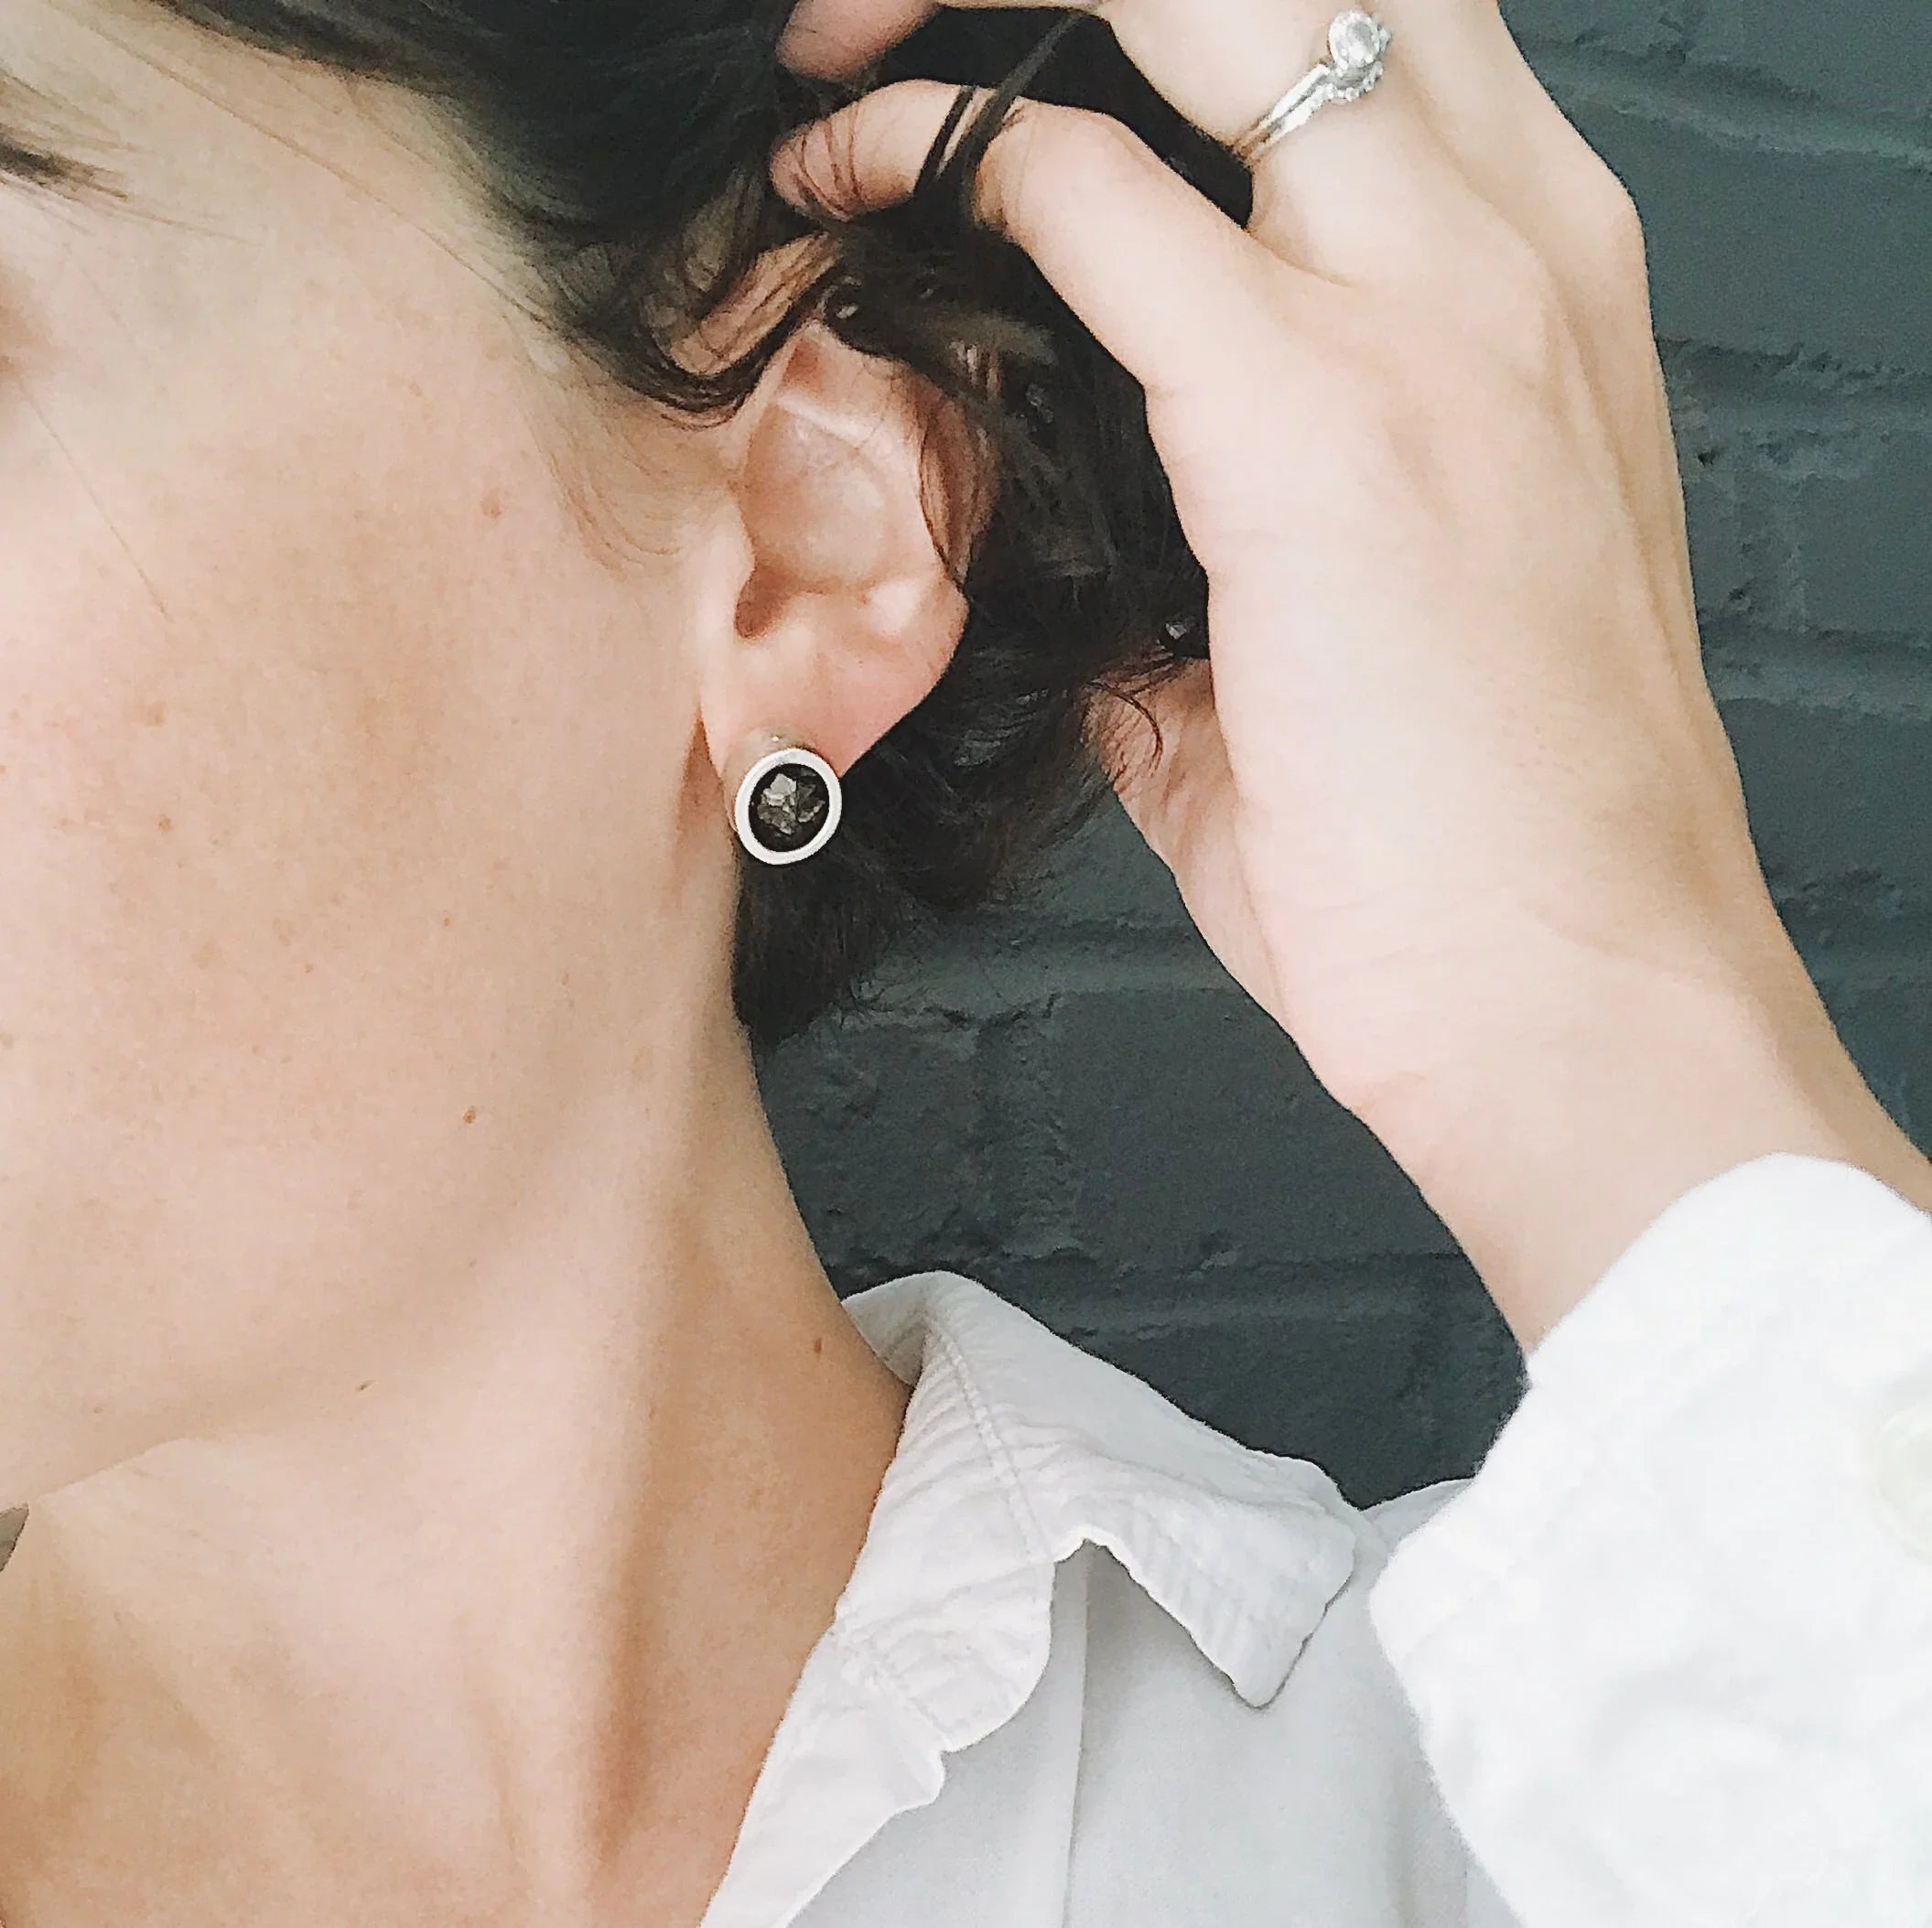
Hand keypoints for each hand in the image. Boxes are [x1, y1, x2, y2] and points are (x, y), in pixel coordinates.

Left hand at [774, 0, 1931, 1341]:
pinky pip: (1089, 192)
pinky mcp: (1322, 420)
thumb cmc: (1490, 852)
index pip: (1356, 26)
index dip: (1156, 11)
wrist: (1584, 1000)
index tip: (998, 63)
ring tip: (845, 75)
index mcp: (1537, 284)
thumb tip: (1082, 561)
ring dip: (991, 14)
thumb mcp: (1360, 652)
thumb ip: (1214, 562)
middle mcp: (1510, 247)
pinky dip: (945, 162)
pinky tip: (849, 200)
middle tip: (883, 24)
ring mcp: (1432, 313)